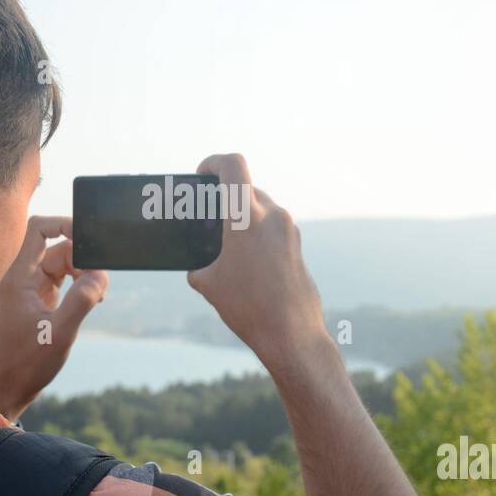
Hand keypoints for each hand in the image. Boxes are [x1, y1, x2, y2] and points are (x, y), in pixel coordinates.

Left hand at [0, 216, 107, 420]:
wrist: (10, 387)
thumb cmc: (27, 363)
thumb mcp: (59, 333)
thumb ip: (81, 301)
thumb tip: (101, 276)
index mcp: (20, 276)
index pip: (40, 229)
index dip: (64, 224)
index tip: (89, 238)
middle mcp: (24, 277)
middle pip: (59, 247)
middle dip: (83, 258)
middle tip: (100, 281)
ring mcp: (32, 288)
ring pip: (64, 263)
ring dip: (85, 273)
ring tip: (98, 295)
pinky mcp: (41, 300)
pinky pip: (64, 279)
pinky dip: (81, 285)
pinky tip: (92, 300)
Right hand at [186, 154, 328, 371]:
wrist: (291, 334)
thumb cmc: (248, 308)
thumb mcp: (209, 284)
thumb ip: (200, 264)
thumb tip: (198, 265)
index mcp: (246, 218)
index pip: (232, 165)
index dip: (213, 162)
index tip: (202, 174)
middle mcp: (272, 216)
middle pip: (246, 187)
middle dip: (226, 197)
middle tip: (208, 215)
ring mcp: (289, 230)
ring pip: (261, 207)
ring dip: (243, 216)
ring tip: (226, 242)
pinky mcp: (298, 245)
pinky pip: (273, 225)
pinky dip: (257, 231)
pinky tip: (246, 259)